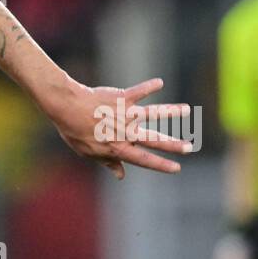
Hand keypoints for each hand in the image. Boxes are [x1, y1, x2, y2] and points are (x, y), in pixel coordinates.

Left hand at [48, 78, 193, 179]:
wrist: (67, 108)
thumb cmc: (75, 132)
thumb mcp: (89, 154)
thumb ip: (108, 163)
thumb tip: (121, 175)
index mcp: (118, 148)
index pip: (144, 160)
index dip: (161, 165)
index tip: (176, 168)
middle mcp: (126, 132)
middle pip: (154, 140)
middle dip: (173, 144)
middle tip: (190, 147)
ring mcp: (126, 114)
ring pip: (153, 113)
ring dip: (172, 111)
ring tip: (187, 110)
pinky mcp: (123, 98)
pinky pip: (139, 91)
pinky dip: (149, 87)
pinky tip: (159, 83)